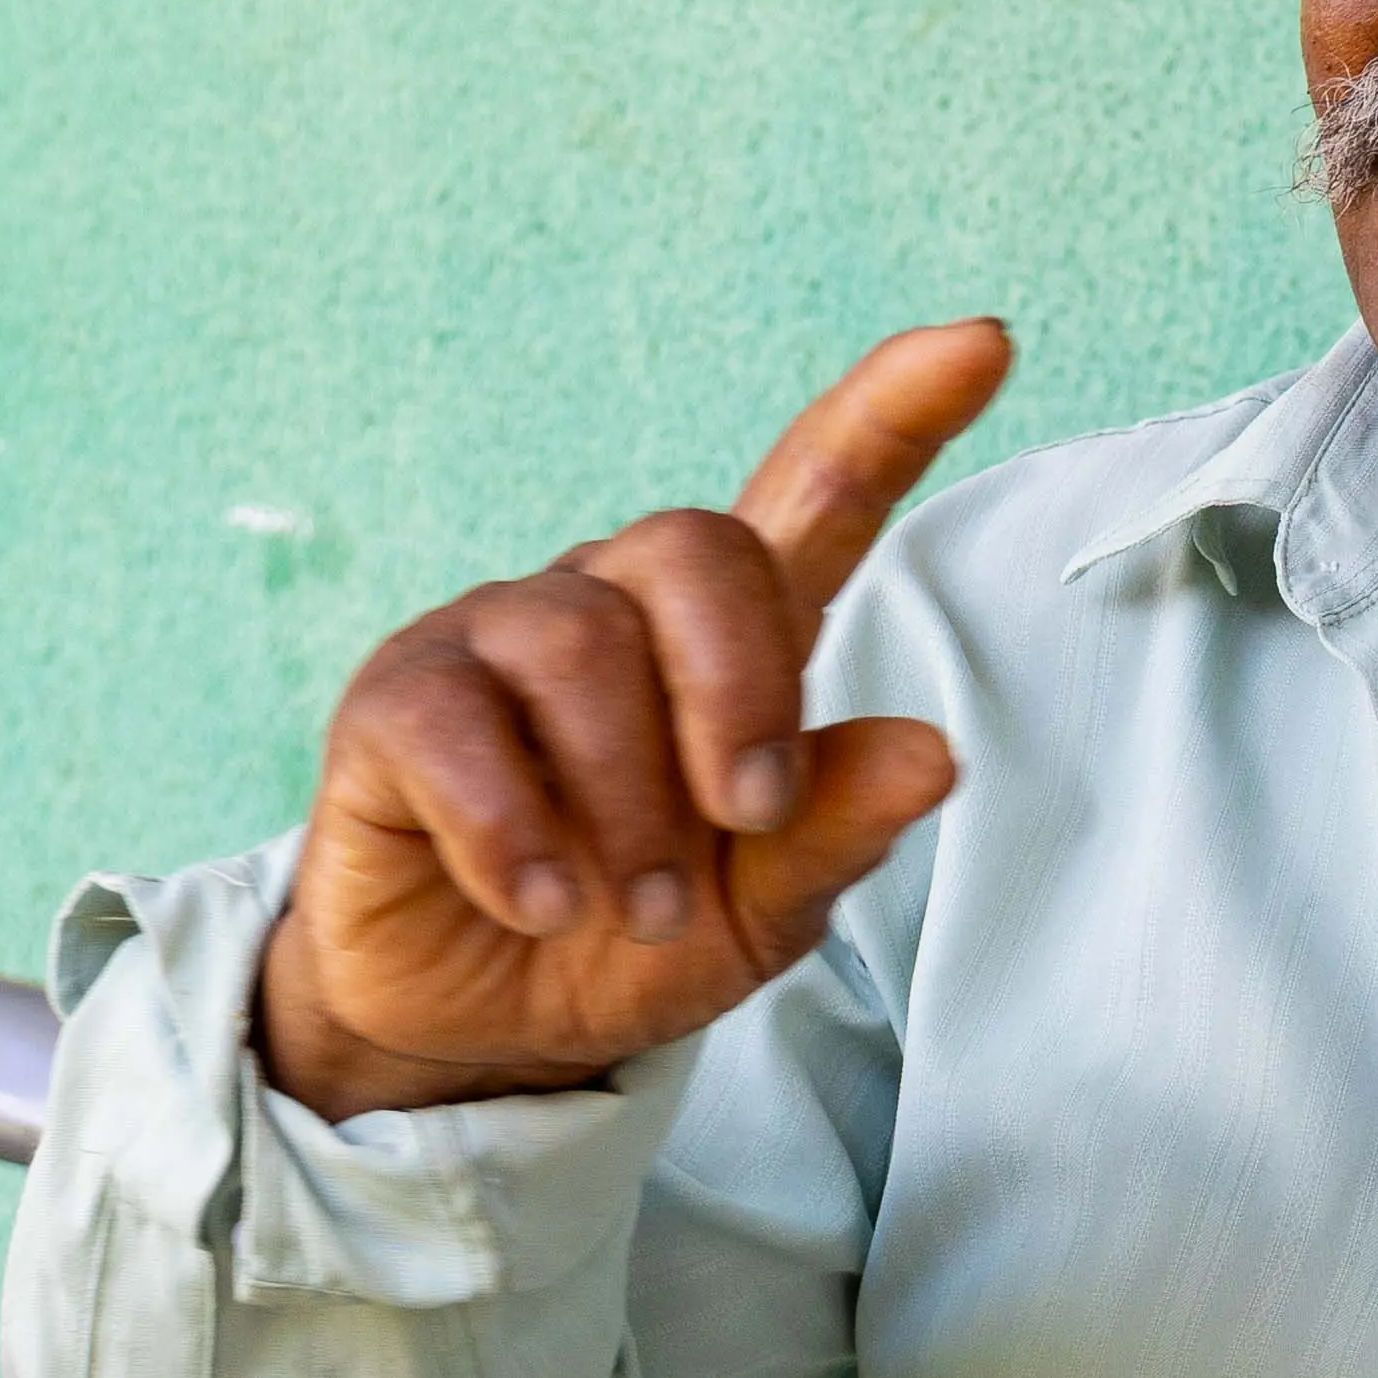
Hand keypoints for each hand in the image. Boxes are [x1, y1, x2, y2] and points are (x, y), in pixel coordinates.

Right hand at [258, 323, 1012, 1118]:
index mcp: (719, 640)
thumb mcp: (755, 915)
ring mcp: (492, 645)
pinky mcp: (394, 707)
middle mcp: (608, 608)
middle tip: (748, 819)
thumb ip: (832, 832)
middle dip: (739, 686)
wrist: (472, 1031)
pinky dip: (513, 827)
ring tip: (636, 910)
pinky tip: (540, 901)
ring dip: (628, 802)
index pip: (813, 495)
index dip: (891, 416)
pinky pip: (455, 724)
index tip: (983, 345)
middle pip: (692, 544)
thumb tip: (933, 754)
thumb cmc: (626, 940)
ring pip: (577, 642)